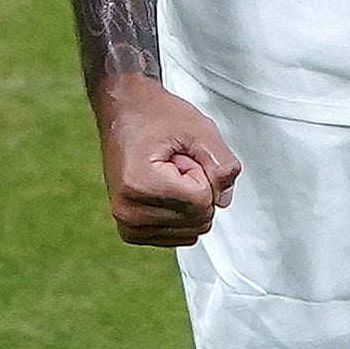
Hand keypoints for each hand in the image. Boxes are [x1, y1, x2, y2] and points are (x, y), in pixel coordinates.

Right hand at [91, 74, 241, 246]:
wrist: (125, 112)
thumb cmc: (155, 116)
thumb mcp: (198, 128)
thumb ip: (221, 163)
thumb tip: (224, 199)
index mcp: (140, 185)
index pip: (203, 200)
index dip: (201, 172)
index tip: (180, 155)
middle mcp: (129, 212)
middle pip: (199, 219)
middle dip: (197, 188)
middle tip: (174, 163)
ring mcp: (128, 225)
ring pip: (192, 231)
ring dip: (189, 201)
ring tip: (167, 173)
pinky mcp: (132, 232)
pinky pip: (179, 236)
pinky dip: (181, 213)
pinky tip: (163, 188)